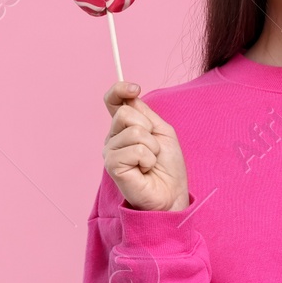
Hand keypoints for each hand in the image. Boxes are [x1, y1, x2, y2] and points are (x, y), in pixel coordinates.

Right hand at [102, 81, 190, 212]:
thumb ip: (145, 114)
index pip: (112, 101)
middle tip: (153, 148)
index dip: (119, 90)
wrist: (171, 194)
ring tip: (150, 162)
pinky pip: (136, 149)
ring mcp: (110, 152)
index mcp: (123, 127)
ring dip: (151, 147)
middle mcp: (113, 138)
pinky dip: (148, 159)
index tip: (134, 88)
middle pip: (124, 113)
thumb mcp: (161, 132)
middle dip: (148, 128)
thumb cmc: (167, 166)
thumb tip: (130, 95)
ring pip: (134, 131)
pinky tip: (145, 170)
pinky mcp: (112, 165)